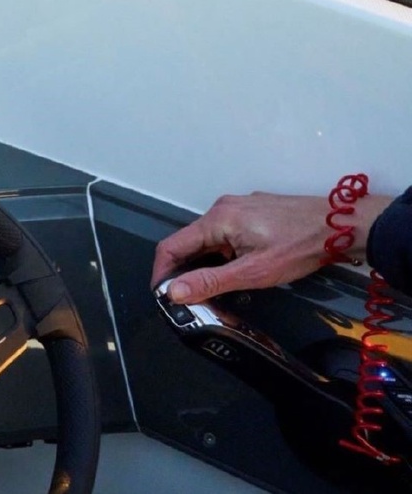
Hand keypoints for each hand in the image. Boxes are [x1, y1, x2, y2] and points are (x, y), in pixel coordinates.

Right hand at [150, 192, 392, 303]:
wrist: (343, 224)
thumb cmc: (300, 247)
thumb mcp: (253, 271)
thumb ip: (210, 281)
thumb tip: (174, 292)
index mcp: (216, 219)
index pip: (171, 247)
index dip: (162, 273)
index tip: (164, 296)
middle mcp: (222, 208)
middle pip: (188, 242)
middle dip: (185, 271)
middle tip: (190, 299)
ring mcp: (239, 207)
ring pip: (208, 240)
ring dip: (205, 264)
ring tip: (215, 290)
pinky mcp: (253, 212)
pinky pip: (225, 234)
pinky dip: (222, 254)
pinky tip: (237, 270)